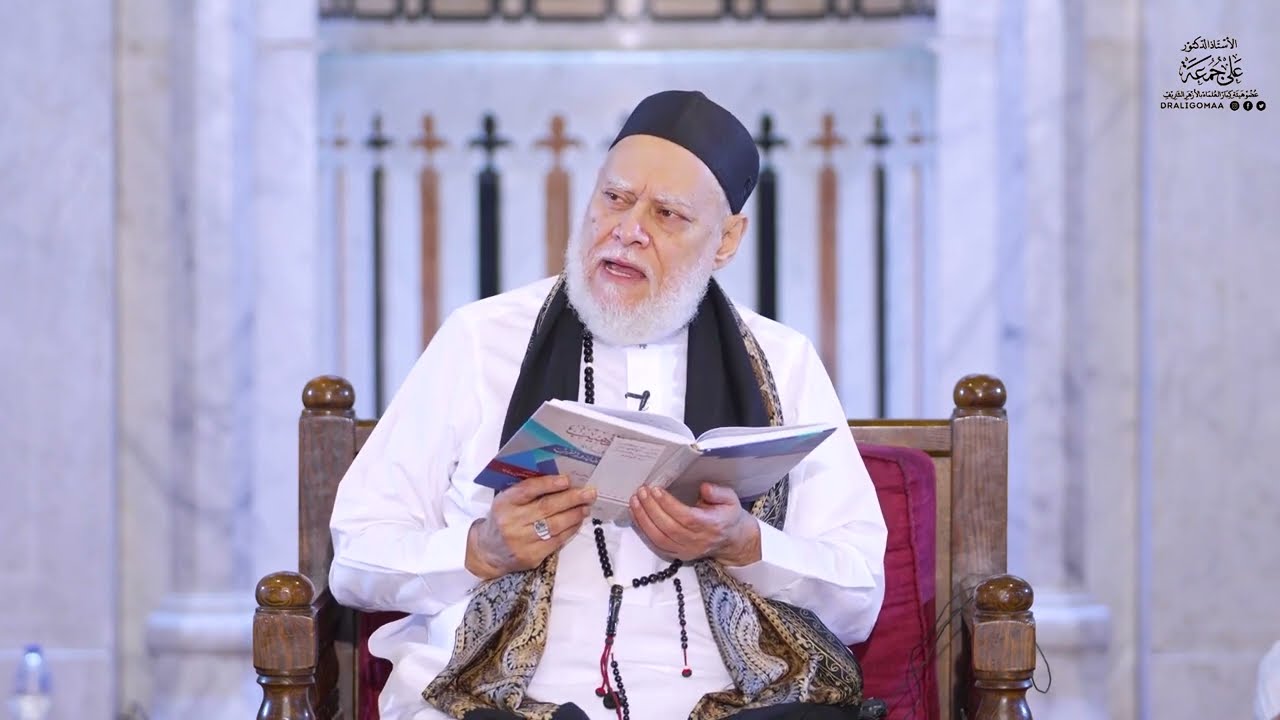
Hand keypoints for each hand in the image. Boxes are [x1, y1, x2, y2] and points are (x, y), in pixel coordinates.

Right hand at [466, 475, 595, 579]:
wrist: (488, 550)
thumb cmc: (504, 519)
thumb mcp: (507, 501)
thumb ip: (528, 491)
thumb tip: (562, 481)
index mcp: (504, 503)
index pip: (528, 490)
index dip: (548, 484)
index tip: (567, 479)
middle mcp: (511, 522)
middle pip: (546, 508)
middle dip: (571, 499)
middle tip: (589, 493)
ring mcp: (521, 541)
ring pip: (554, 526)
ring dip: (574, 515)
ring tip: (586, 507)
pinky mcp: (531, 556)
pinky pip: (556, 541)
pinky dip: (570, 530)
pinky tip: (577, 522)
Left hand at [629, 483, 760, 565]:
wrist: (731, 541)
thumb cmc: (727, 516)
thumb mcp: (731, 500)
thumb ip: (718, 493)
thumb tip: (704, 488)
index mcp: (711, 526)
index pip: (686, 517)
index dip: (668, 504)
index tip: (656, 490)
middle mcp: (698, 541)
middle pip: (669, 527)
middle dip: (651, 508)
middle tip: (641, 492)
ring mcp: (686, 550)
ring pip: (659, 538)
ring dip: (643, 519)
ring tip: (634, 501)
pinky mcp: (678, 555)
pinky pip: (656, 545)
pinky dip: (643, 531)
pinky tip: (636, 516)